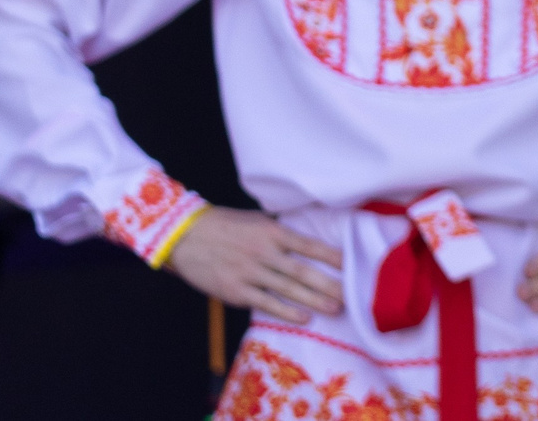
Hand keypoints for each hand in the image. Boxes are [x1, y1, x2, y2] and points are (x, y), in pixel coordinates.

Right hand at [164, 207, 344, 324]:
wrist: (186, 236)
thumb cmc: (225, 226)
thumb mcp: (256, 220)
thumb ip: (280, 231)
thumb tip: (305, 240)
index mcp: (272, 232)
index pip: (310, 245)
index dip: (332, 256)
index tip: (351, 264)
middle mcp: (265, 252)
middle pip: (304, 271)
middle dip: (329, 284)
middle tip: (352, 295)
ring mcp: (251, 273)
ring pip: (289, 290)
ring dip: (314, 300)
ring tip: (335, 308)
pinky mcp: (236, 291)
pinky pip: (266, 303)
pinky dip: (286, 311)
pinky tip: (304, 317)